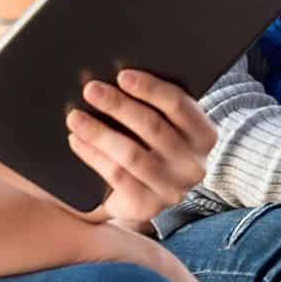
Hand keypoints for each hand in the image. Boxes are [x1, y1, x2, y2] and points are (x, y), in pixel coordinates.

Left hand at [65, 69, 217, 224]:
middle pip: (153, 127)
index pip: (180, 105)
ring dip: (100, 132)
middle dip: (119, 105)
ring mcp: (173, 189)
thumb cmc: (153, 149)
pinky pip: (116, 176)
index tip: (122, 75)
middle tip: (91, 89)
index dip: (150, 88)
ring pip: (131, 154)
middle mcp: (194, 165)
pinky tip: (77, 141)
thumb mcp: (167, 127)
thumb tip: (122, 78)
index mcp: (205, 136)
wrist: (145, 197)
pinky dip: (93, 155)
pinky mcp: (148, 206)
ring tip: (75, 117)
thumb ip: (157, 108)